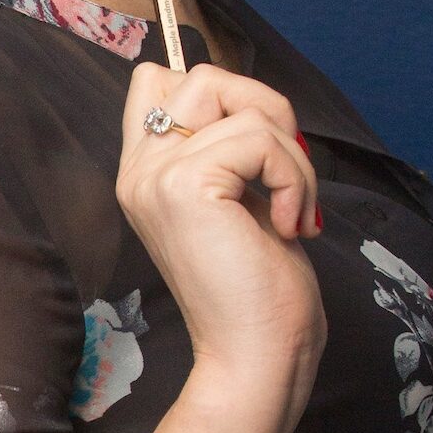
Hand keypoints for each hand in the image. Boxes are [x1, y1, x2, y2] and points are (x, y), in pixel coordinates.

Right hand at [117, 63, 324, 408]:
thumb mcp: (237, 204)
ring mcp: (155, 176)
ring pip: (236, 101)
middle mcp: (138, 170)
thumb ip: (225, 154)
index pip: (154, 81)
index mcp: (143, 174)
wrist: (252, 357)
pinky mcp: (185, 187)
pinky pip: (258, 138)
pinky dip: (293, 176)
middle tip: (284, 175)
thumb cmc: (256, 292)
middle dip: (264, 109)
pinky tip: (290, 224)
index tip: (256, 153)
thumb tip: (253, 105)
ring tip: (293, 206)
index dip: (218, 95)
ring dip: (288, 150)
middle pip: (200, 75)